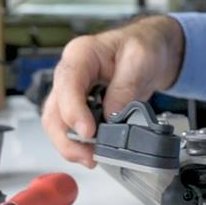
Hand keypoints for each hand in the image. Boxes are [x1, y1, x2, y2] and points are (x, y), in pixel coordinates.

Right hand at [42, 15, 184, 166]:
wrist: (151, 49)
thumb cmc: (143, 46)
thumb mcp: (141, 60)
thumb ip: (125, 87)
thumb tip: (112, 117)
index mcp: (81, 54)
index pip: (68, 84)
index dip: (74, 111)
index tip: (88, 132)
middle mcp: (70, 73)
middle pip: (54, 110)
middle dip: (67, 138)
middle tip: (88, 156)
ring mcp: (72, 91)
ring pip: (57, 123)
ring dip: (70, 145)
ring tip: (91, 159)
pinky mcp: (80, 107)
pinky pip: (70, 128)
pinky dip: (78, 144)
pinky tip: (93, 152)